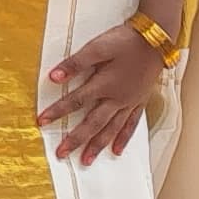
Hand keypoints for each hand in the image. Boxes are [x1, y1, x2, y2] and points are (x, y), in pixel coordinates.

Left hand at [39, 24, 161, 165]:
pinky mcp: (140, 101)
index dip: (57, 112)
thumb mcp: (97, 47)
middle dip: (76, 139)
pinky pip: (131, 125)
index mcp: (104, 85)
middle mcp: (117, 99)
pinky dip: (123, 138)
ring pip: (112, 129)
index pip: (76, 102)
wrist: (156, 39)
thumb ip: (76, 64)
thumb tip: (54, 77)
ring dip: (98, 145)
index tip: (41, 122)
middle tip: (62, 154)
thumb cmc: (125, 41)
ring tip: (86, 160)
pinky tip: (117, 150)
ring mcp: (130, 102)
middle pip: (93, 123)